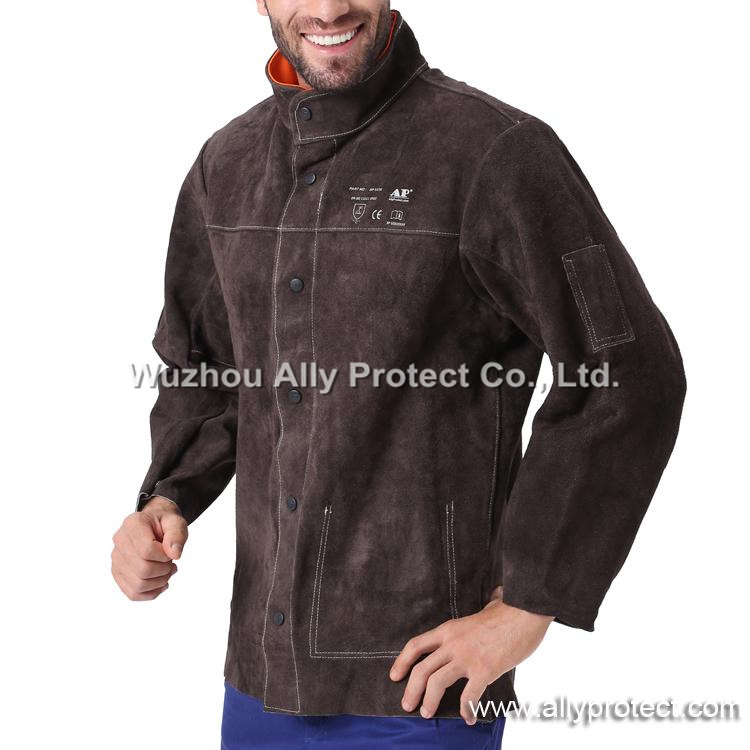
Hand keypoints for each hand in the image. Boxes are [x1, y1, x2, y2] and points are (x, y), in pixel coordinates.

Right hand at [111, 495, 186, 599]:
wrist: (154, 525)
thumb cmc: (165, 524)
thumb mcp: (176, 522)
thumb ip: (177, 535)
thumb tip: (175, 554)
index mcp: (132, 524)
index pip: (147, 550)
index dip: (164, 556)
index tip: (171, 551)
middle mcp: (119, 541)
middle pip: (143, 570)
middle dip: (164, 570)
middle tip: (171, 563)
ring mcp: (116, 559)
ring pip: (138, 585)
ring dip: (159, 582)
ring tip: (167, 571)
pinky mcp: (118, 573)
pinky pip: (133, 593)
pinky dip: (151, 593)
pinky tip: (161, 582)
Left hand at [389, 585, 552, 723]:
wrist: (525, 612)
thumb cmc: (509, 611)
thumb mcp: (485, 608)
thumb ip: (484, 607)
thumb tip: (495, 595)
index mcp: (449, 629)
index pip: (416, 645)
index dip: (402, 662)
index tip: (395, 676)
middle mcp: (453, 643)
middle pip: (421, 669)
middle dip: (411, 690)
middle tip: (408, 704)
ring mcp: (467, 657)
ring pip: (436, 683)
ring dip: (429, 701)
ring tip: (427, 713)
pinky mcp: (484, 670)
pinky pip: (469, 696)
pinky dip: (466, 709)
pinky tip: (468, 717)